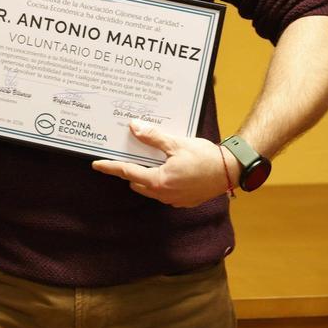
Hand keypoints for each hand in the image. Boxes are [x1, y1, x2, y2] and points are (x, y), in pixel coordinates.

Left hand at [92, 120, 235, 207]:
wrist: (231, 171)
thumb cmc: (205, 157)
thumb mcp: (177, 143)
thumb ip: (153, 137)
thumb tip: (134, 127)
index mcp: (159, 181)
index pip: (127, 172)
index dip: (110, 167)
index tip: (96, 164)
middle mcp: (164, 194)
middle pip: (137, 182)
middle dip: (130, 171)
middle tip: (128, 155)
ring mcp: (174, 200)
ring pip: (150, 189)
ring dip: (146, 177)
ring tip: (148, 160)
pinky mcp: (184, 201)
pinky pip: (164, 192)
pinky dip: (160, 181)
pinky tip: (166, 169)